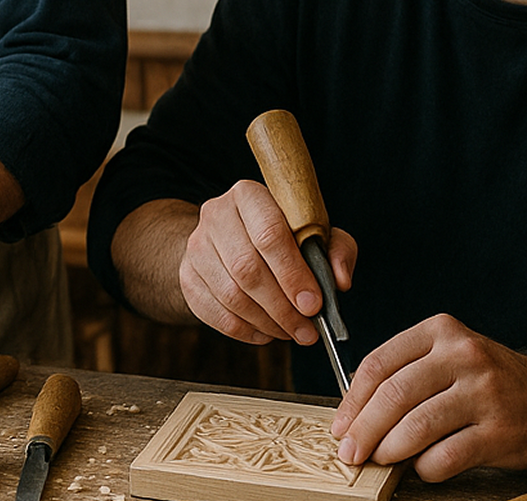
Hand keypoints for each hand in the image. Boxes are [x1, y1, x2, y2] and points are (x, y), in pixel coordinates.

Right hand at [179, 180, 356, 344]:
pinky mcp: (187, 275)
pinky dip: (244, 330)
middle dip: (282, 307)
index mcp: (248, 194)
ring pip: (230, 294)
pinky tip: (265, 332)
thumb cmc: (283, 236)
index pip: (268, 234)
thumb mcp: (316, 233)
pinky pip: (214, 312)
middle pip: (247, 268)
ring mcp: (196, 246)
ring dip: (266, 322)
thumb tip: (339, 280)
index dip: (292, 274)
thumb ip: (336, 251)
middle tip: (307, 331)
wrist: (232, 239)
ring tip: (291, 333)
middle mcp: (215, 214)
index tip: (313, 305)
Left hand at [331, 313, 526, 480]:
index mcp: (441, 332)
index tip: (341, 425)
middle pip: (393, 396)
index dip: (352, 401)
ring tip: (381, 460)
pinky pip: (446, 456)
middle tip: (351, 452)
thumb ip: (405, 373)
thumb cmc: (488, 380)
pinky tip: (422, 467)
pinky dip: (425, 467)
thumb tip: (354, 416)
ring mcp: (485, 394)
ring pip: (416, 427)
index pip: (379, 364)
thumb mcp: (447, 355)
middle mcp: (463, 356)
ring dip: (390, 450)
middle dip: (364, 430)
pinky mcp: (500, 432)